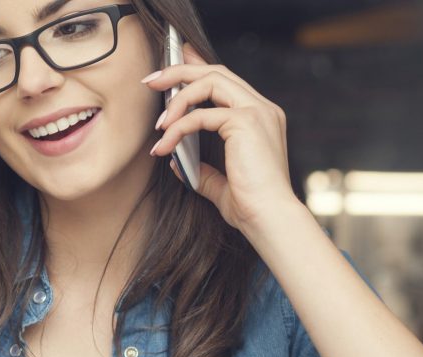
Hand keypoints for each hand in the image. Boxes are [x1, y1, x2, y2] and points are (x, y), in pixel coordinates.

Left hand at [143, 45, 301, 236]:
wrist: (270, 220)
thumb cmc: (250, 207)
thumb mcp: (220, 185)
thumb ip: (202, 171)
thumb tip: (177, 162)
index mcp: (260, 117)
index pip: (225, 81)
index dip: (196, 70)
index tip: (169, 74)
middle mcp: (262, 108)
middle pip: (216, 72)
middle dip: (180, 71)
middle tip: (151, 81)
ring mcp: (257, 112)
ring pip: (210, 81)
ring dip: (177, 96)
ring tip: (157, 123)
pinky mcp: (246, 122)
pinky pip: (200, 116)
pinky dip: (177, 128)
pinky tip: (163, 147)